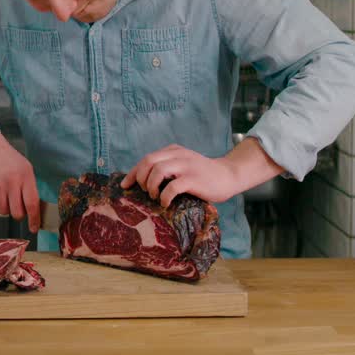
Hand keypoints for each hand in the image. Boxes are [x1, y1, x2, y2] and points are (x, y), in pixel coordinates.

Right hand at [0, 128, 40, 232]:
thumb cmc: (10, 160)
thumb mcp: (26, 169)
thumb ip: (30, 188)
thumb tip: (35, 211)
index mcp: (25, 176)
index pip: (32, 204)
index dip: (34, 219)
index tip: (34, 228)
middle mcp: (11, 182)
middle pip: (17, 213)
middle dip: (19, 215)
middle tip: (18, 207)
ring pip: (4, 212)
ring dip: (6, 208)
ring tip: (6, 195)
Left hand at [121, 139, 283, 207]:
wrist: (228, 176)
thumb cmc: (202, 175)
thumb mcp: (183, 165)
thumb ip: (167, 167)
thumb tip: (143, 182)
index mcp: (173, 150)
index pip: (146, 158)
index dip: (133, 172)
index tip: (125, 185)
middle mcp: (178, 155)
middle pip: (148, 161)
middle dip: (141, 178)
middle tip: (145, 192)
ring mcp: (186, 166)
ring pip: (158, 171)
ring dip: (151, 186)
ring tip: (155, 196)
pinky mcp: (194, 179)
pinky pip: (172, 187)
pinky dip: (164, 196)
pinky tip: (165, 203)